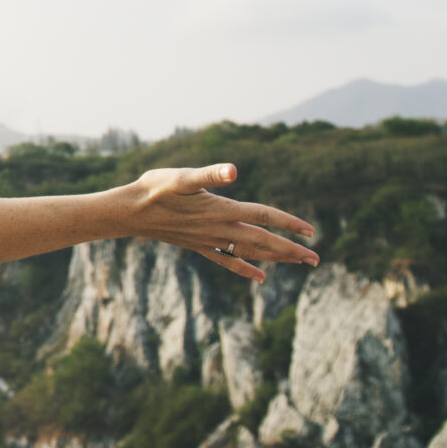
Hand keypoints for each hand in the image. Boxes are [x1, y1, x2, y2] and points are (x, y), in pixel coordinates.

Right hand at [118, 164, 318, 283]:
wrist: (131, 212)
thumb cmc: (155, 189)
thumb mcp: (181, 176)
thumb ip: (209, 175)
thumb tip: (232, 170)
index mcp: (223, 210)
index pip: (264, 216)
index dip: (289, 223)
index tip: (312, 232)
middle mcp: (220, 228)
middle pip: (263, 241)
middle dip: (291, 250)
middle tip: (316, 260)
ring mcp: (210, 240)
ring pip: (249, 252)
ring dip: (275, 257)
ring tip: (297, 263)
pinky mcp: (199, 246)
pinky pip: (228, 260)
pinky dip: (246, 267)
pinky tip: (258, 276)